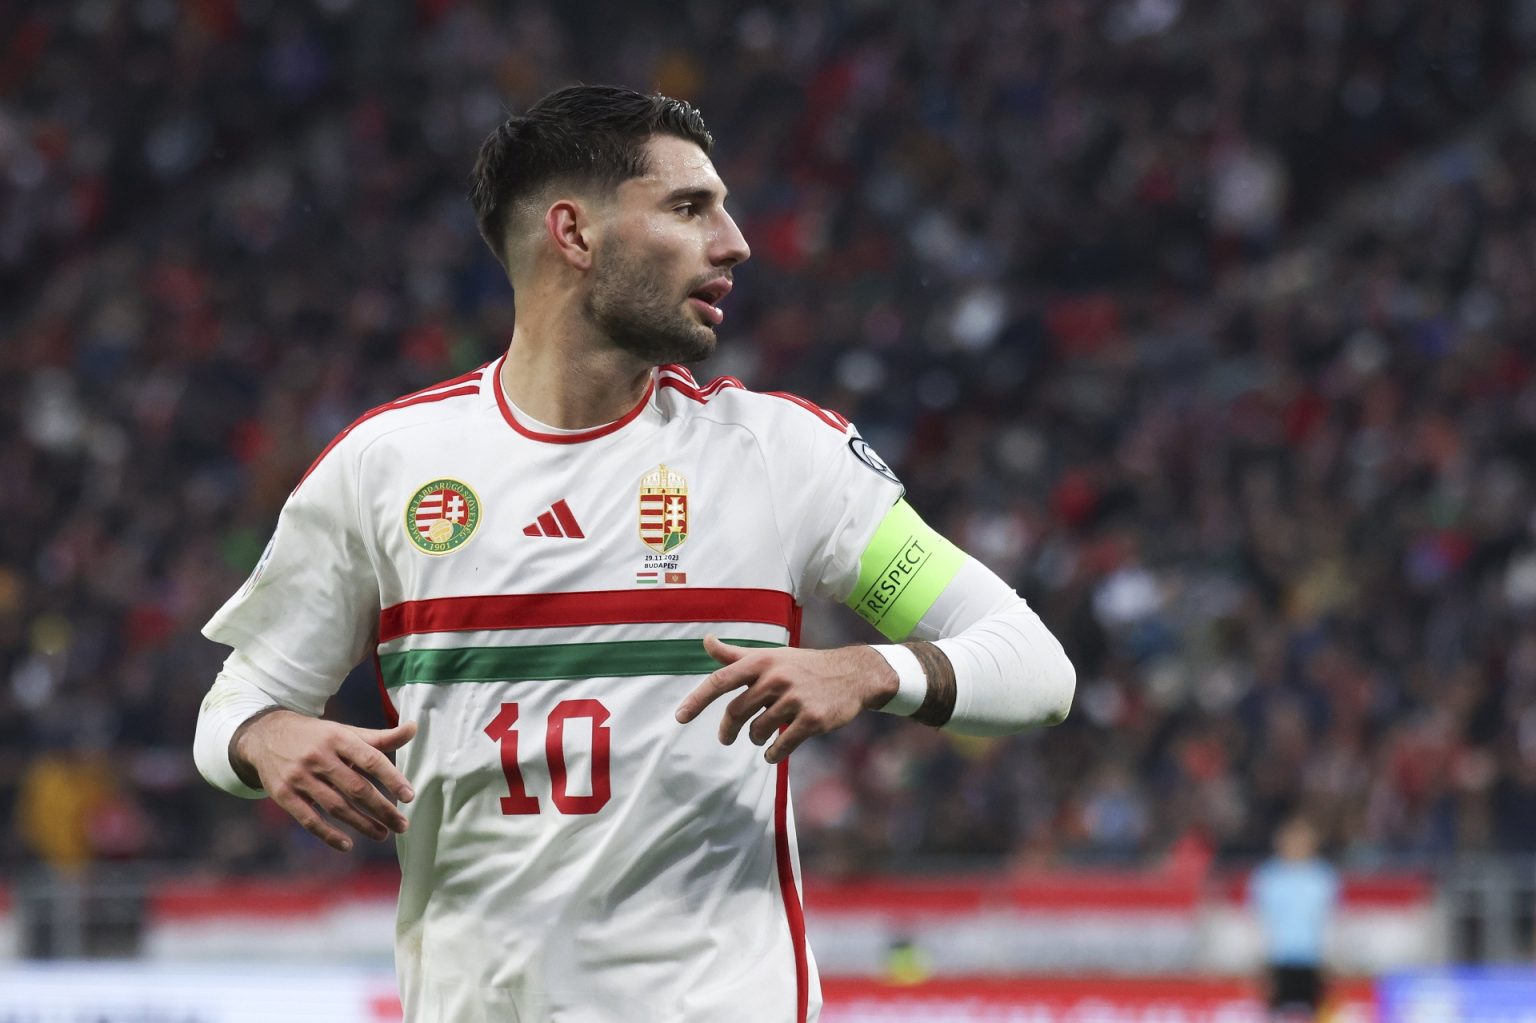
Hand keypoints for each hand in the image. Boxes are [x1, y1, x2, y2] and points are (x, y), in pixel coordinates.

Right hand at [233, 710, 416, 852]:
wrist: (265, 735)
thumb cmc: (316, 737)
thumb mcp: (345, 732)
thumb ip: (380, 737)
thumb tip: (414, 728)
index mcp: (338, 738)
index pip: (370, 760)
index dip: (392, 778)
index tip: (410, 796)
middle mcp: (319, 757)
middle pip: (356, 788)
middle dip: (382, 809)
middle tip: (402, 824)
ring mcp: (299, 777)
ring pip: (336, 806)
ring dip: (362, 824)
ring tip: (383, 834)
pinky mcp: (284, 795)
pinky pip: (309, 820)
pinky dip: (328, 835)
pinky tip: (347, 845)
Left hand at [674, 635, 897, 763]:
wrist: (852, 674)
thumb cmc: (803, 666)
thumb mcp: (771, 656)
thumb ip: (736, 655)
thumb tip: (705, 641)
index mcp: (762, 661)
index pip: (721, 680)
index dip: (697, 700)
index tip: (680, 717)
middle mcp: (776, 677)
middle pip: (736, 712)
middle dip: (729, 728)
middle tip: (726, 737)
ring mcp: (795, 699)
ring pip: (758, 730)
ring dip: (756, 739)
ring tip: (762, 736)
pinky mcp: (812, 719)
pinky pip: (781, 745)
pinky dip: (773, 754)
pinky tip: (774, 752)